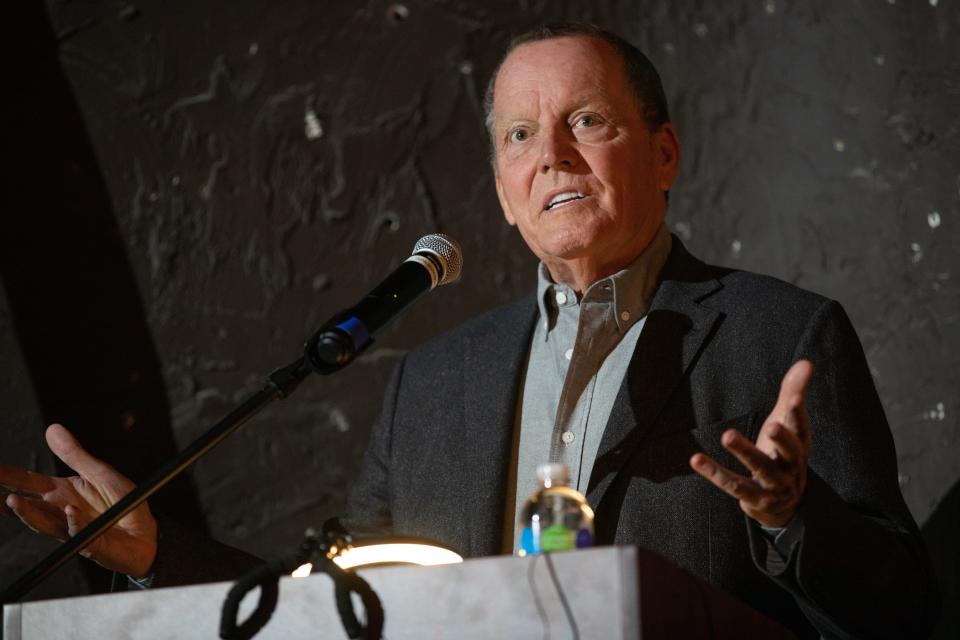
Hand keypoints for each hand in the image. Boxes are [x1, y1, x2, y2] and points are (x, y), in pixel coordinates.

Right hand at [0, 424, 157, 577]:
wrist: (147, 533)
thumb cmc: (123, 504)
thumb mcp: (100, 473)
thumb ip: (75, 455)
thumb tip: (53, 429)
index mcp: (62, 492)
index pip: (28, 482)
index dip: (8, 475)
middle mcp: (61, 511)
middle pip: (28, 503)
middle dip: (7, 497)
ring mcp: (72, 528)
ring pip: (43, 522)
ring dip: (28, 512)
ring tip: (11, 499)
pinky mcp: (91, 541)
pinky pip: (79, 531)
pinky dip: (73, 521)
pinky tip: (69, 510)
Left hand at [689, 360, 812, 527]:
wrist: (783, 504)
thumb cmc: (782, 454)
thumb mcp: (787, 424)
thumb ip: (793, 393)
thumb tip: (807, 362)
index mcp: (800, 446)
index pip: (801, 428)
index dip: (798, 413)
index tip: (794, 397)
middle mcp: (791, 467)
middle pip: (791, 453)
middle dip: (782, 439)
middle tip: (772, 425)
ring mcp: (774, 486)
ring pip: (761, 469)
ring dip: (745, 452)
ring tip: (727, 435)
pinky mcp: (754, 498)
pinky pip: (733, 485)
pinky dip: (714, 473)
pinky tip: (696, 459)